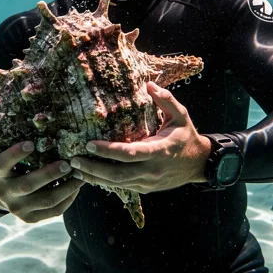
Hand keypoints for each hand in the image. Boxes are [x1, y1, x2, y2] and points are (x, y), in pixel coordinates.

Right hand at [0, 141, 84, 223]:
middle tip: (67, 164)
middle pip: (28, 185)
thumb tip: (52, 139)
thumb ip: (23, 154)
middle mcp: (6, 192)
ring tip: (79, 176)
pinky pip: (54, 211)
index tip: (31, 143)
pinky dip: (68, 199)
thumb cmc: (11, 170)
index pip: (3, 163)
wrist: (0, 195)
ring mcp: (18, 209)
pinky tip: (75, 188)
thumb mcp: (10, 161)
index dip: (16, 153)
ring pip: (46, 200)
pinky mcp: (30, 218)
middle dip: (50, 174)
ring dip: (67, 188)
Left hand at [68, 81, 210, 193]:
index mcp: (160, 151)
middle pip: (118, 174)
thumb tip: (149, 84)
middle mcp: (152, 170)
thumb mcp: (181, 115)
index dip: (108, 151)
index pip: (130, 153)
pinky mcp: (145, 188)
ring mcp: (148, 182)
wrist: (199, 164)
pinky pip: (121, 187)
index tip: (89, 144)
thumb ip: (166, 99)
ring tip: (74, 169)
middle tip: (73, 160)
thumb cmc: (186, 136)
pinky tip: (89, 176)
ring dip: (94, 178)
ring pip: (117, 183)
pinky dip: (104, 182)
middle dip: (94, 168)